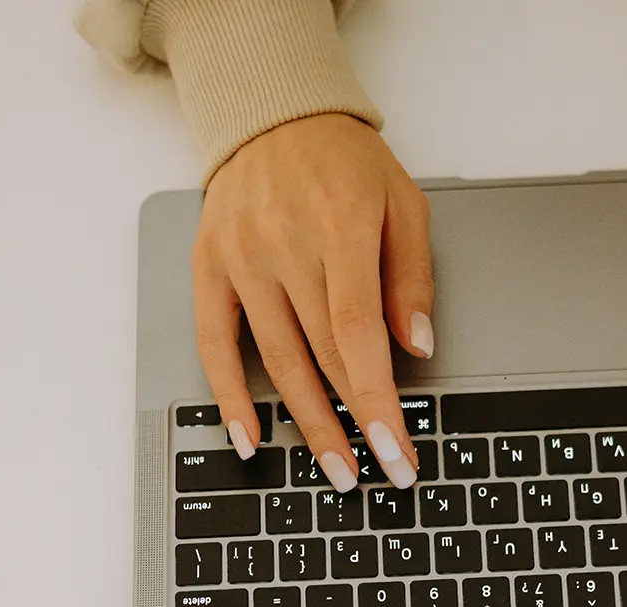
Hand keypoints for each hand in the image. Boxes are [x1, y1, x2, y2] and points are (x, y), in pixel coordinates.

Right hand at [192, 114, 434, 489]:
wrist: (271, 111)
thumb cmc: (343, 160)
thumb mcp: (402, 203)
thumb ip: (412, 278)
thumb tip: (416, 347)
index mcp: (340, 228)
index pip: (359, 334)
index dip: (376, 400)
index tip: (396, 449)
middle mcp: (285, 246)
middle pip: (322, 355)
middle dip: (353, 424)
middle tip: (376, 474)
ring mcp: (242, 260)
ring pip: (276, 360)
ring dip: (306, 424)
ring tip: (334, 470)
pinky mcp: (209, 268)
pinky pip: (215, 344)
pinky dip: (230, 397)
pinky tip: (250, 439)